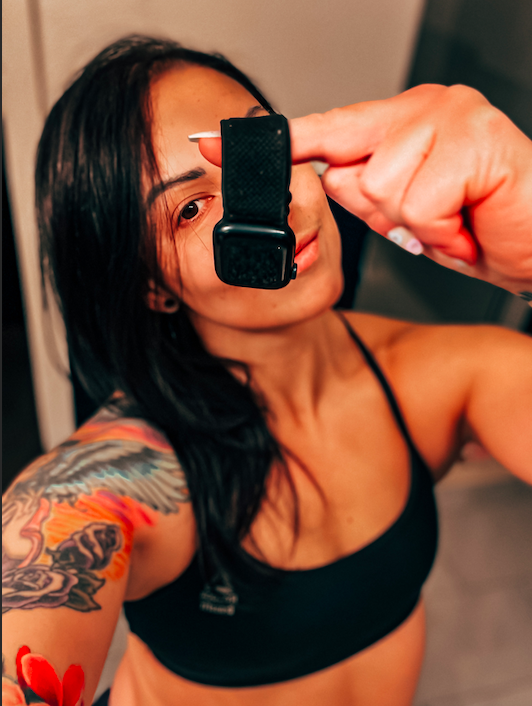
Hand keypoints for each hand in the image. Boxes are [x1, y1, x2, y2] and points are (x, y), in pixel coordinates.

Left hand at [198, 85, 531, 298]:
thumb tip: (324, 177)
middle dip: (388, 216)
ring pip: (382, 188)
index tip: (209, 147)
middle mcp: (421, 108)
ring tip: (454, 222)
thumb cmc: (477, 226)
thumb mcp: (404, 214)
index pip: (321, 128)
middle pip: (349, 172)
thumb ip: (361, 191)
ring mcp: (450, 115)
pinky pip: (420, 202)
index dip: (269, 144)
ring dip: (419, 227)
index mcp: (397, 123)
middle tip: (433, 221)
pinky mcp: (475, 137)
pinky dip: (442, 232)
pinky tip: (468, 225)